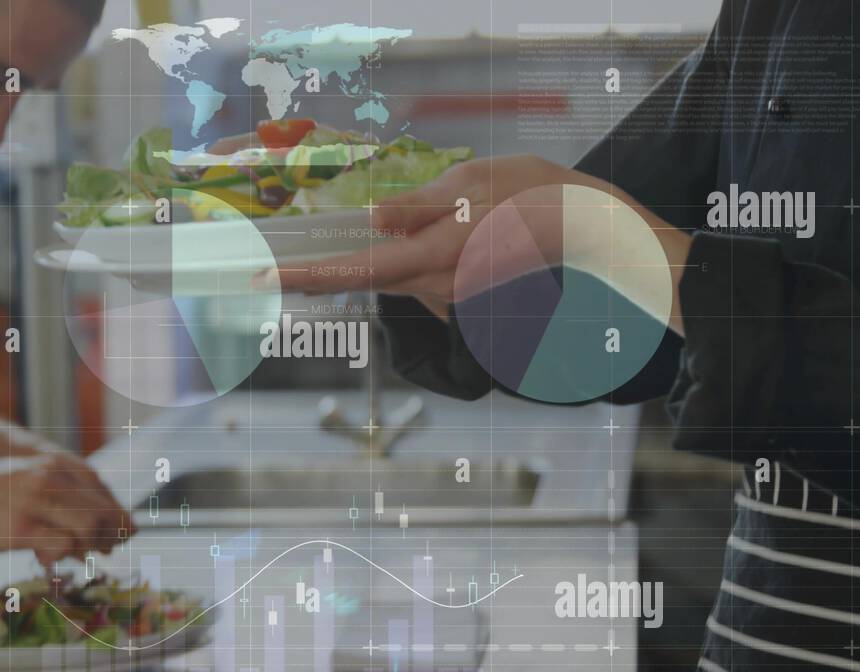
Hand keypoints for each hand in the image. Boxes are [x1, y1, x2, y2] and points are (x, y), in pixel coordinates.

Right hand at [0, 452, 132, 565]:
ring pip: (89, 528)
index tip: (126, 530)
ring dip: (89, 547)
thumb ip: (59, 499)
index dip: (117, 512)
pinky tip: (47, 559)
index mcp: (54, 464)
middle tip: (109, 550)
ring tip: (78, 555)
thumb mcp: (25, 484)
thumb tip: (93, 532)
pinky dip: (63, 556)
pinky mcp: (22, 527)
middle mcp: (51, 478)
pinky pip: (63, 546)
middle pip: (102, 510)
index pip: (101, 488)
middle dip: (111, 534)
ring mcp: (37, 501)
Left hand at [267, 154, 690, 331]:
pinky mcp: (467, 301)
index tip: (263, 278)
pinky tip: (464, 240)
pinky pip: (429, 281)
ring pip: (403, 278)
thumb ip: (416, 207)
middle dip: (356, 259)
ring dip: (402, 256)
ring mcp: (454, 300)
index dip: (306, 276)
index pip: (356, 270)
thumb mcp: (473, 183)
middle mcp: (439, 289)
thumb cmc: (538, 197)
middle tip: (355, 240)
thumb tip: (371, 219)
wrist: (596, 235)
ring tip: (457, 224)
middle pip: (376, 276)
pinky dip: (429, 262)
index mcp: (433, 257)